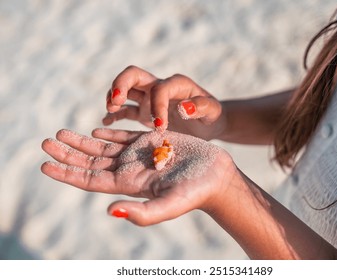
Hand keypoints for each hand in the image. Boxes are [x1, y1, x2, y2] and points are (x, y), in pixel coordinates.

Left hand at [41, 128, 235, 224]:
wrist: (216, 175)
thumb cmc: (197, 191)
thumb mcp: (171, 204)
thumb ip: (144, 212)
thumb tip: (112, 212)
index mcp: (129, 184)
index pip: (90, 180)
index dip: (67, 173)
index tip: (45, 164)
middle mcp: (130, 170)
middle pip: (91, 163)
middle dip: (67, 153)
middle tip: (45, 142)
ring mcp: (140, 155)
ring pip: (103, 148)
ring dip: (81, 141)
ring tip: (60, 133)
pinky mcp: (153, 141)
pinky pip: (124, 137)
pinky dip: (107, 133)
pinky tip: (95, 130)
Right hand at [104, 66, 225, 139]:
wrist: (209, 123)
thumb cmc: (212, 117)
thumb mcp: (212, 112)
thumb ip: (202, 107)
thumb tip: (183, 107)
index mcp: (177, 84)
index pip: (160, 89)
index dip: (157, 106)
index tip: (160, 127)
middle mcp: (160, 87)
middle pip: (134, 75)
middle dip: (121, 84)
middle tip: (115, 101)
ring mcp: (150, 99)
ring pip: (126, 89)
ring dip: (113, 96)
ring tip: (110, 110)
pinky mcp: (145, 112)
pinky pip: (126, 110)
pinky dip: (115, 114)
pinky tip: (107, 122)